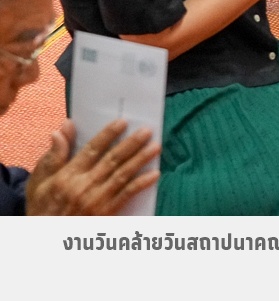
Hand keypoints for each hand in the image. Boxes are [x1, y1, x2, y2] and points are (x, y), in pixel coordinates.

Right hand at [26, 119, 159, 215]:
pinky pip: (126, 195)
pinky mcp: (104, 213)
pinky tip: (154, 174)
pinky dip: (141, 184)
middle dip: (131, 144)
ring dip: (140, 159)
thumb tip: (63, 127)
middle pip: (111, 160)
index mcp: (67, 176)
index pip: (91, 150)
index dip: (108, 135)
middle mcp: (82, 186)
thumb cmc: (42, 209)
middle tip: (147, 131)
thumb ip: (53, 155)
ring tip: (155, 147)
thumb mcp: (39, 183)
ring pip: (122, 174)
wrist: (44, 240)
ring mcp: (95, 200)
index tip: (122, 122)